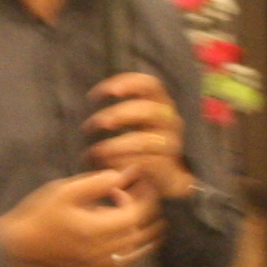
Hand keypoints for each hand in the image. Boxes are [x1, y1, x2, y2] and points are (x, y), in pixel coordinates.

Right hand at [0, 171, 165, 266]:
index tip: (141, 181)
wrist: (19, 246)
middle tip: (146, 190)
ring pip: (137, 249)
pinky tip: (140, 237)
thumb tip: (123, 176)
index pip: (135, 214)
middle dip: (147, 209)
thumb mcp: (65, 190)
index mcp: (96, 230)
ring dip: (147, 229)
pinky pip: (126, 261)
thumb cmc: (39, 214)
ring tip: (152, 212)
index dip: (142, 197)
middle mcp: (103, 252)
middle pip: (139, 230)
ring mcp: (101, 265)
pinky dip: (138, 248)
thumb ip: (97, 183)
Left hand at [86, 72, 197, 202]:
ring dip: (116, 146)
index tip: (96, 94)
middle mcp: (171, 122)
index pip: (150, 85)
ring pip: (145, 141)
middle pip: (149, 110)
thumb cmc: (139, 148)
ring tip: (96, 153)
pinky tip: (110, 167)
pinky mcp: (172, 170)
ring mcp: (173, 147)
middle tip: (97, 125)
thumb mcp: (129, 125)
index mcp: (161, 105)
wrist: (166, 182)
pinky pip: (148, 164)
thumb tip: (93, 97)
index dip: (126, 84)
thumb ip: (118, 111)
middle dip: (120, 115)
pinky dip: (126, 165)